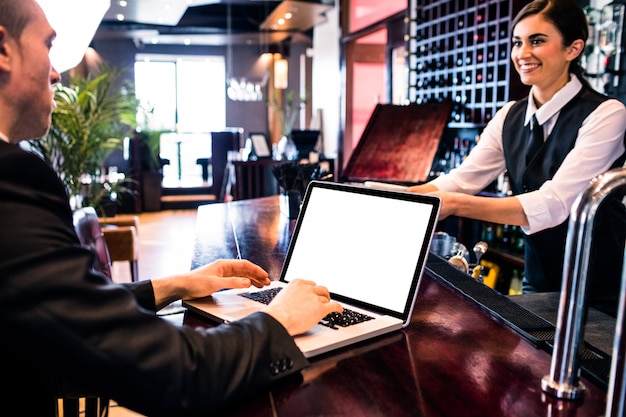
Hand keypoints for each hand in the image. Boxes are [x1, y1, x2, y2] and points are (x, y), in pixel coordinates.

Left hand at [152, 259, 269, 307]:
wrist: (181, 287)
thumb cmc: (194, 282)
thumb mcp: (215, 283)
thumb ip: (233, 282)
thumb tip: (247, 282)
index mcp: (224, 264)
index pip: (245, 265)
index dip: (256, 270)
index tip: (265, 276)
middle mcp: (224, 268)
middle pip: (245, 270)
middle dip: (256, 275)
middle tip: (267, 282)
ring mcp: (222, 274)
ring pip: (241, 275)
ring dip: (252, 279)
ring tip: (261, 285)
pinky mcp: (219, 281)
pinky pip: (236, 280)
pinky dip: (244, 283)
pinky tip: (248, 286)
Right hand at [263, 279, 342, 335]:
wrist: (278, 319)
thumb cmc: (276, 312)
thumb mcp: (281, 297)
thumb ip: (290, 295)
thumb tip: (292, 300)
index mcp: (297, 283)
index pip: (309, 284)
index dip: (312, 290)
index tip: (313, 293)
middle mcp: (307, 288)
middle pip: (320, 288)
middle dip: (321, 294)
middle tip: (322, 299)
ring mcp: (315, 298)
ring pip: (325, 297)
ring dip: (327, 301)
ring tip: (328, 305)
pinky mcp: (321, 308)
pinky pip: (334, 305)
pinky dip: (338, 307)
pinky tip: (339, 310)